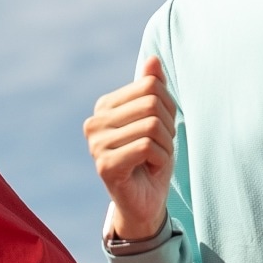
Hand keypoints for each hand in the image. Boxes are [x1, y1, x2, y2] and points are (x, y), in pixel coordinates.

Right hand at [85, 57, 177, 241]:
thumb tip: (153, 60)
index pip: (150, 86)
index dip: (168, 107)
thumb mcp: (158, 119)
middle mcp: (94, 122)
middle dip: (168, 127)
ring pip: (152, 125)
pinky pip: (147, 147)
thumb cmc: (152, 158)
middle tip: (161, 147)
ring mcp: (96, 144)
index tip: (161, 130)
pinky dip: (161, 159)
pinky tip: (151, 169)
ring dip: (166, 146)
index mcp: (104, 106)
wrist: (146, 202)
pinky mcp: (105, 165)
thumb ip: (153, 89)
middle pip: (151, 103)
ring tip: (155, 159)